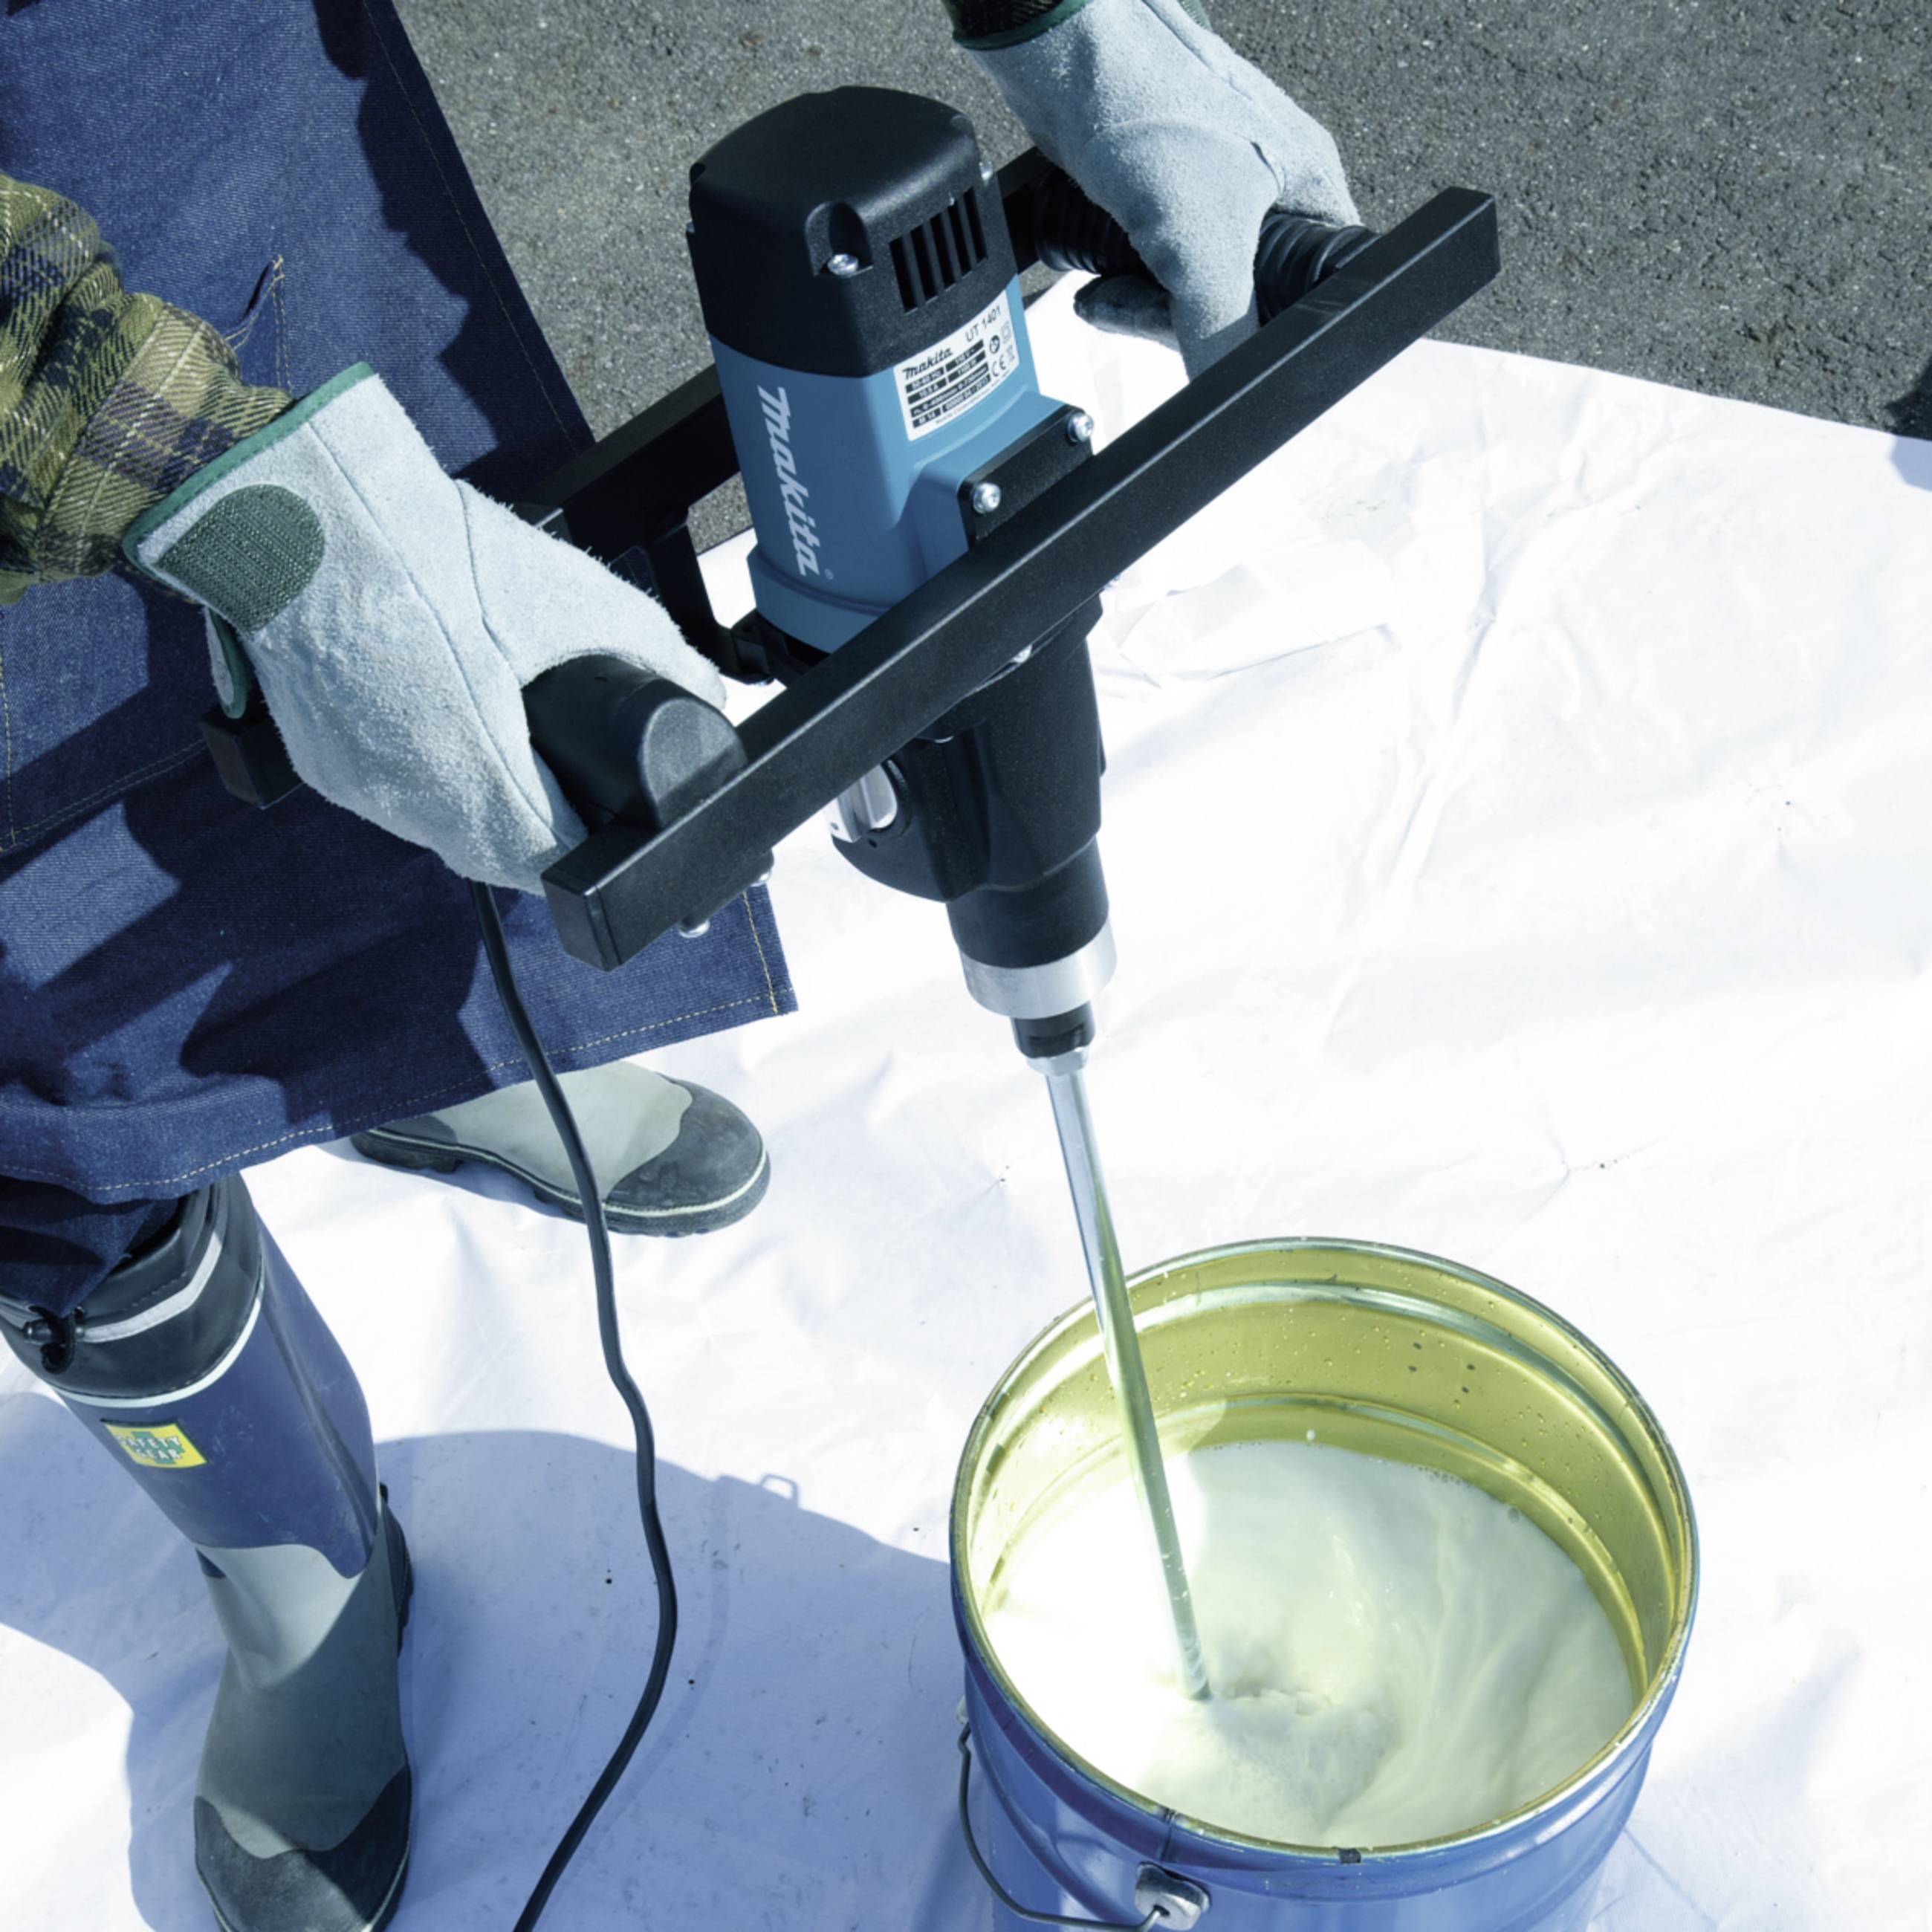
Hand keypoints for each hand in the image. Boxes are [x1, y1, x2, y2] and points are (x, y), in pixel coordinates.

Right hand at [126, 366, 724, 892]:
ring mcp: (359, 788)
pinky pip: (391, 788)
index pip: (554, 863)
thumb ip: (655, 652)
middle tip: (568, 772)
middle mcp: (411, 804)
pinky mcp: (321, 762)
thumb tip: (705, 691)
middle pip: (497, 852)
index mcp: (476, 779)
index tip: (611, 813)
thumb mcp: (571, 598)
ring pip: (441, 826)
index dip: (595, 845)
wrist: (302, 510)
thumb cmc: (428, 554)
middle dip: (542, 823)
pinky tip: (444, 714)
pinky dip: (426, 766)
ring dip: (483, 798)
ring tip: (507, 736)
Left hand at [969, 0, 1358, 373]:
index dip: (1274, 333)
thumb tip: (1228, 394)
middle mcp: (1267, 184)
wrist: (1057, 52)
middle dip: (1184, 320)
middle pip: (1246, 297)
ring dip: (1144, 306)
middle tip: (1145, 316)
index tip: (1227, 354)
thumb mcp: (1200, 240)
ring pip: (1192, 284)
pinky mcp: (1155, 191)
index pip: (1316, 291)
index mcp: (1308, 183)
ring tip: (1106, 300)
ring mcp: (1209, 187)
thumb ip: (1222, 329)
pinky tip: (1096, 288)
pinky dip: (1121, 283)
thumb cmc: (1141, 103)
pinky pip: (1151, 263)